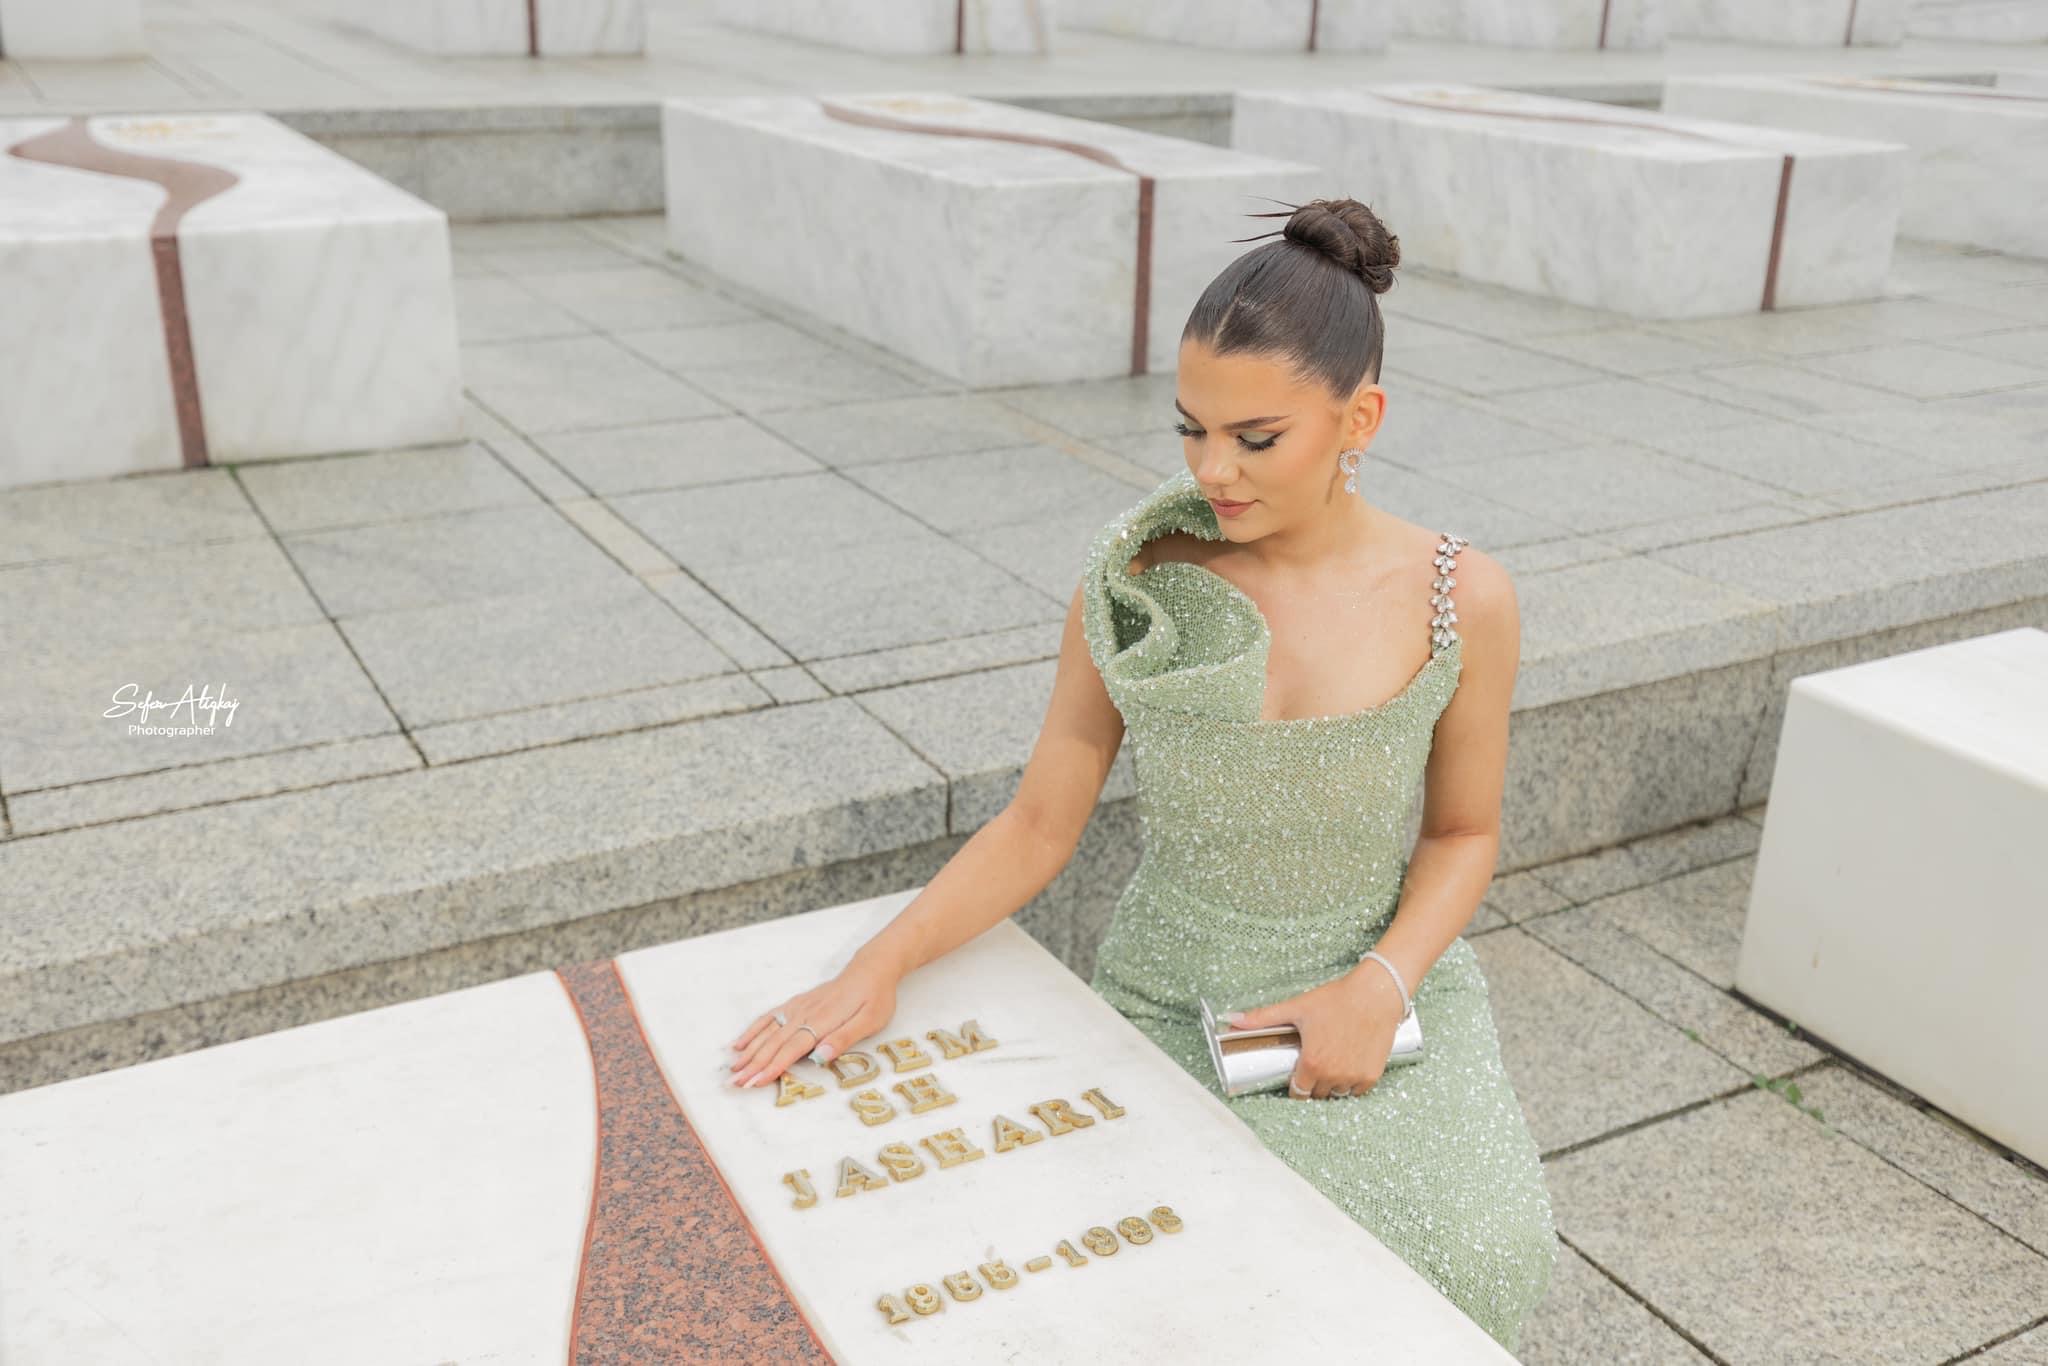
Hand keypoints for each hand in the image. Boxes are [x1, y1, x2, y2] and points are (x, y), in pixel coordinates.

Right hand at [727, 953, 900, 1089]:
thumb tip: (820, 1057)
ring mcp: (798, 1008)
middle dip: (753, 1065)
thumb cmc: (874, 998)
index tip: (754, 1083)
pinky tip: (740, 1043)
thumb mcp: (870, 1020)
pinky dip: (753, 1031)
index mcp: (822, 1022)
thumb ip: (843, 1038)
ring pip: (767, 1032)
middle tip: (734, 1084)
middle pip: (773, 1044)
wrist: (870, 969)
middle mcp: (804, 1014)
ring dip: (749, 1052)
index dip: (771, 1067)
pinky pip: (769, 1017)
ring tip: (732, 1069)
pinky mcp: (796, 1004)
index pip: (791, 1050)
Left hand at [1223, 968, 1405, 1100]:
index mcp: (1312, 1064)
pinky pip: (1357, 1091)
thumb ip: (1263, 1017)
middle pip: (1317, 1094)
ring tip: (1330, 1065)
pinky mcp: (1372, 1075)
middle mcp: (1333, 1076)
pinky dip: (1351, 1084)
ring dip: (1331, 1085)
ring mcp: (1354, 1078)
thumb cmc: (1335, 1000)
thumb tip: (1231, 1019)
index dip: (1294, 1086)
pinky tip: (1347, 1067)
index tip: (1296, 1074)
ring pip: (1337, 1094)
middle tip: (1313, 1065)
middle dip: (1312, 1084)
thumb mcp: (1296, 1007)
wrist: (1375, 995)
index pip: (1297, 1093)